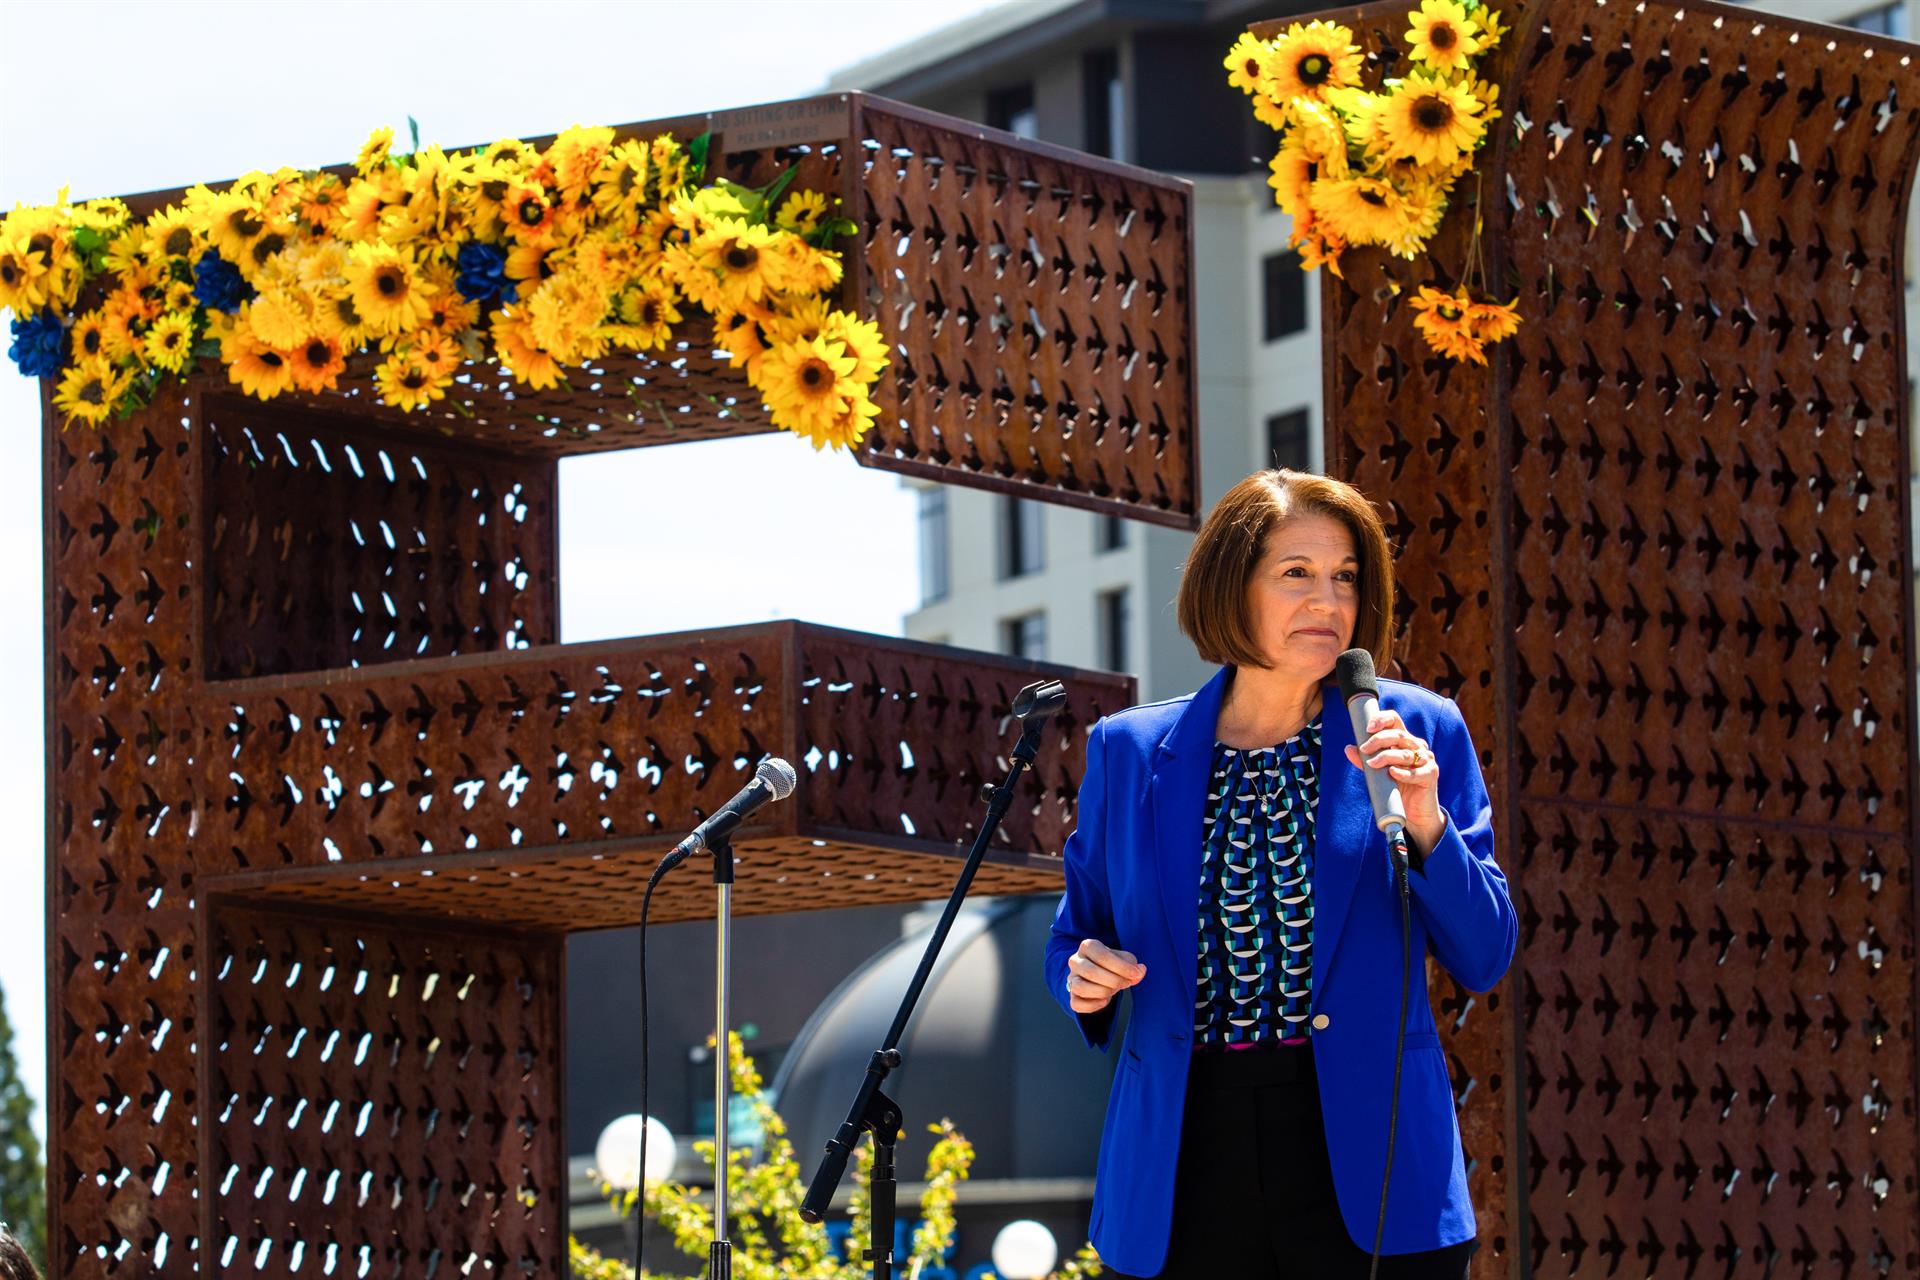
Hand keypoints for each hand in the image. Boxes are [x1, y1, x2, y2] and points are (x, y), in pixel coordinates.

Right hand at [1065, 938, 1144, 1013]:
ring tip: (1114, 990)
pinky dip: (1094, 1005)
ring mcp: (1071, 979)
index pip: (1102, 956)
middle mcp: (1075, 961)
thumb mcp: (1125, 959)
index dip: (1121, 967)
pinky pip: (1077, 1004)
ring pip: (1080, 987)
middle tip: (1126, 983)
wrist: (1100, 974)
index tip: (1135, 974)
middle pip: (1090, 972)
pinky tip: (1105, 1000)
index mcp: (1088, 946)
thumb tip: (1140, 971)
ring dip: (1103, 991)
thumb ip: (1133, 965)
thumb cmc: (1113, 964)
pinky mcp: (1072, 996)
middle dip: (1114, 980)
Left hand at [1344, 709, 1444, 851]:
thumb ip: (1365, 760)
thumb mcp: (1379, 772)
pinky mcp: (1430, 775)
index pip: (1395, 721)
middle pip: (1399, 735)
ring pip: (1405, 753)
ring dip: (1386, 756)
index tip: (1368, 727)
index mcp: (1404, 740)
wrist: (1414, 811)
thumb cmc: (1397, 787)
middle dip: (1379, 740)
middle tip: (1364, 749)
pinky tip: (1392, 773)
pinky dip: (1403, 773)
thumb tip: (1349, 748)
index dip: (1382, 719)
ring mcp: (1426, 760)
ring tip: (1372, 763)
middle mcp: (1417, 746)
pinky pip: (1417, 772)